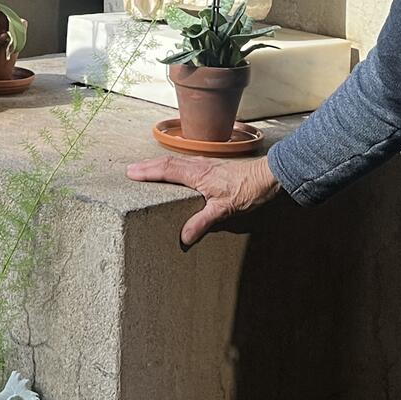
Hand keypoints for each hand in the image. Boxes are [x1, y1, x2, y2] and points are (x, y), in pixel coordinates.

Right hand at [125, 154, 281, 246]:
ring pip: (177, 162)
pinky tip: (176, 171)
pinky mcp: (214, 167)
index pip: (166, 170)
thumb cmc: (249, 189)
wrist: (270, 175)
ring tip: (147, 169)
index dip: (147, 171)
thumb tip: (183, 237)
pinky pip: (187, 163)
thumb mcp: (225, 209)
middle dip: (148, 166)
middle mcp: (199, 166)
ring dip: (159, 164)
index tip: (131, 173)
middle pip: (167, 163)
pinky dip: (174, 166)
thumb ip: (203, 223)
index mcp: (198, 174)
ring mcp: (206, 164)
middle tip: (130, 170)